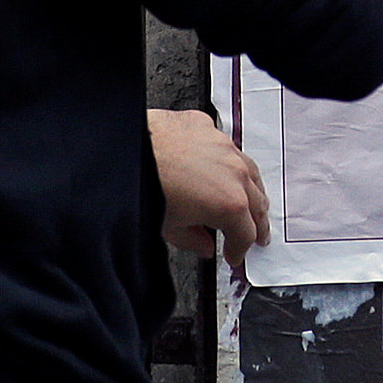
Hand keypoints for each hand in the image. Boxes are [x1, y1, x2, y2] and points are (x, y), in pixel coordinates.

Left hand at [147, 108, 268, 268]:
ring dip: (250, 189)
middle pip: (257, 202)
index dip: (240, 249)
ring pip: (248, 170)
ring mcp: (223, 146)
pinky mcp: (206, 127)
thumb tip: (204, 245)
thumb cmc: (145, 187)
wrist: (125, 150)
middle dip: (257, 222)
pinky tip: (217, 165)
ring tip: (247, 199)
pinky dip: (225, 160)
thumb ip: (193, 240)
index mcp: (229, 203)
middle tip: (257, 233)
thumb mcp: (169, 228)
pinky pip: (224, 145)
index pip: (246, 233)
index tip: (233, 255)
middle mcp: (234, 172)